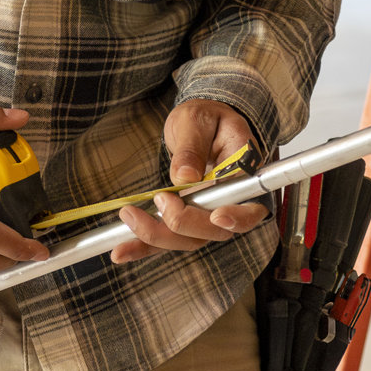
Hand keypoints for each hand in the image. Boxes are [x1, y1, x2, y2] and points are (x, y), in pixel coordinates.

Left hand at [111, 99, 268, 262]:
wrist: (200, 125)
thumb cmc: (207, 118)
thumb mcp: (198, 121)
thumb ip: (193, 147)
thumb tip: (185, 177)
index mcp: (244, 176)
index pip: (249, 209)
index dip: (237, 219)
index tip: (217, 216)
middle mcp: (230, 203)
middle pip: (214, 231)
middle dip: (183, 223)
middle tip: (160, 199)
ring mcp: (207, 215)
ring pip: (188, 240)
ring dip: (157, 236)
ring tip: (128, 216)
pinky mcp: (185, 219)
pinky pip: (167, 239)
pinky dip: (143, 247)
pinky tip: (120, 252)